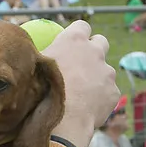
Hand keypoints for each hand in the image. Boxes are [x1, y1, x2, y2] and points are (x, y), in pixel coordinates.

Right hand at [42, 20, 117, 146]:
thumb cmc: (42, 92)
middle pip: (101, 42)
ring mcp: (107, 72)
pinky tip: (87, 107)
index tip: (72, 43)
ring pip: (105, 69)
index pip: (82, 26)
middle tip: (82, 63)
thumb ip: (40, 56)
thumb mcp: (34, 67)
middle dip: (94, 50)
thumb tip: (31, 52)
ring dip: (97, 76)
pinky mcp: (114, 91)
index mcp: (74, 40)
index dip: (78, 33)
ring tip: (82, 92)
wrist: (62, 121)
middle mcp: (95, 51)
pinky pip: (107, 92)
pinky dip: (100, 97)